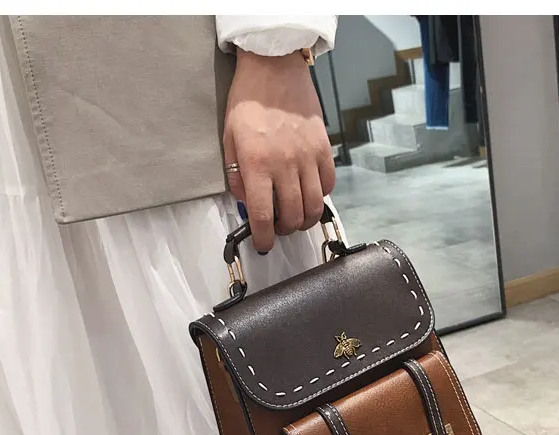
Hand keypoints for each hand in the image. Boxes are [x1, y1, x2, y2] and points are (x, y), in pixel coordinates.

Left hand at [223, 50, 335, 252]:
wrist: (275, 67)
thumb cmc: (249, 101)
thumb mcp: (229, 138)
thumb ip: (236, 174)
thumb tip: (247, 201)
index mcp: (257, 163)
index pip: (263, 215)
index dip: (263, 237)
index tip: (263, 243)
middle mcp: (285, 165)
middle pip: (292, 216)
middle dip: (284, 231)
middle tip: (278, 228)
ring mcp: (308, 157)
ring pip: (314, 206)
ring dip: (304, 220)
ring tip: (295, 218)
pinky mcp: (324, 149)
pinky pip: (328, 185)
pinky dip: (320, 197)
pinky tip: (309, 194)